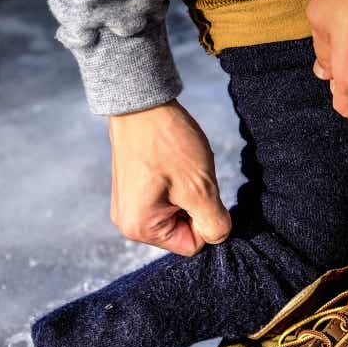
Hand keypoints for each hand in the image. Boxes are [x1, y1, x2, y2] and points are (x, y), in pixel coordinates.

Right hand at [108, 100, 231, 255]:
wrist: (141, 102)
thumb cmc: (168, 143)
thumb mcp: (200, 188)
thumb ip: (214, 223)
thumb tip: (219, 236)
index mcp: (140, 229)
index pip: (193, 244)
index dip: (206, 219)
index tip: (199, 189)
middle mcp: (128, 224)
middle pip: (183, 230)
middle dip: (195, 205)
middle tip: (188, 175)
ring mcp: (128, 206)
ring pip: (177, 213)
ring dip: (188, 193)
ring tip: (179, 167)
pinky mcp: (132, 190)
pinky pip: (165, 199)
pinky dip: (177, 184)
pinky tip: (171, 163)